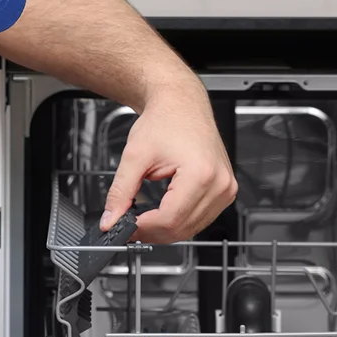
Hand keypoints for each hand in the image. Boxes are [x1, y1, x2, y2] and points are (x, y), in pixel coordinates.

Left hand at [100, 74, 235, 243]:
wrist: (181, 104)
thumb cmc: (165, 120)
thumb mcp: (135, 156)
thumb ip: (120, 193)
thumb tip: (110, 220)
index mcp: (201, 173)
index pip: (170, 219)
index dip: (144, 227)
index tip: (126, 226)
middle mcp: (219, 183)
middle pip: (182, 228)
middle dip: (153, 232)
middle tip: (130, 225)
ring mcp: (225, 188)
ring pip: (192, 228)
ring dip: (166, 229)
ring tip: (145, 218)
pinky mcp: (225, 190)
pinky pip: (201, 219)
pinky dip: (179, 221)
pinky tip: (163, 212)